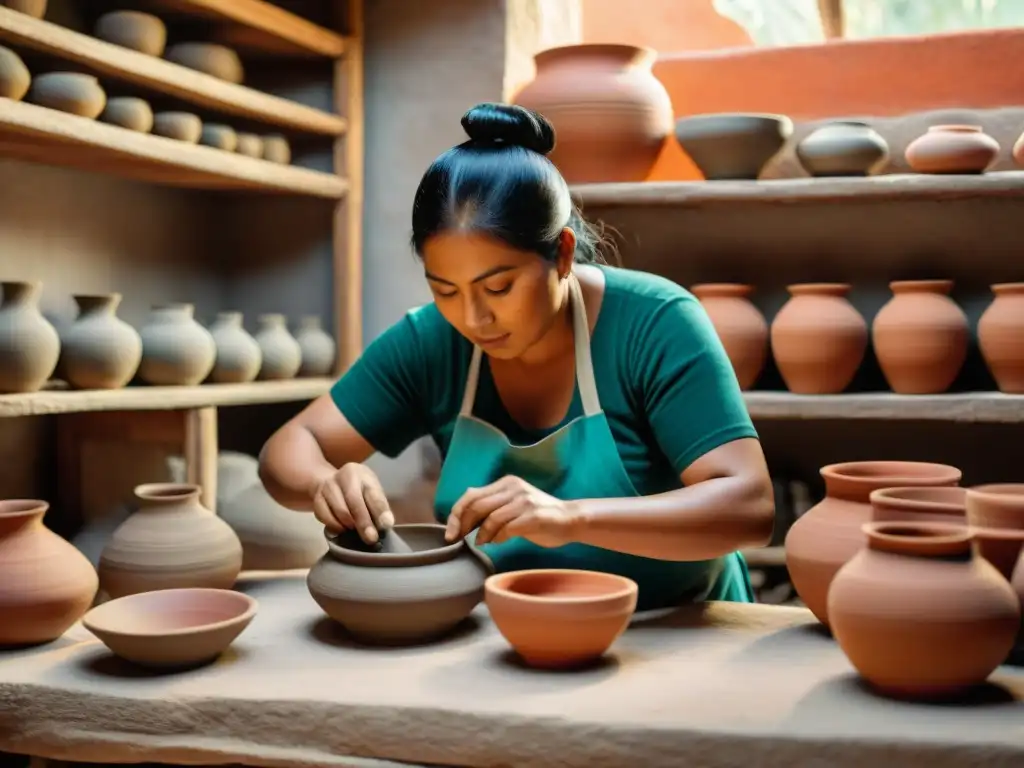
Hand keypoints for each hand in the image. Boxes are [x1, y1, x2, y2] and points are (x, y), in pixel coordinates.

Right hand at [308, 463, 393, 543]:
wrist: (333, 484)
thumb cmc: (359, 491)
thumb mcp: (372, 493)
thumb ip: (379, 507)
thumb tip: (386, 524)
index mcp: (362, 473)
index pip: (373, 493)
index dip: (380, 510)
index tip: (387, 525)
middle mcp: (344, 476)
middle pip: (354, 501)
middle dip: (364, 522)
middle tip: (371, 538)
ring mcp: (328, 486)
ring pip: (339, 510)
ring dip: (349, 525)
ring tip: (356, 532)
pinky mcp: (317, 498)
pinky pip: (325, 516)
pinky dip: (335, 526)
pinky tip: (342, 529)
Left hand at [446, 475, 582, 547]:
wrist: (571, 519)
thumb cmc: (539, 517)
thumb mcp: (512, 505)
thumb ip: (492, 506)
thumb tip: (463, 514)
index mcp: (506, 483)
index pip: (471, 495)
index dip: (456, 515)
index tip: (450, 533)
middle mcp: (514, 487)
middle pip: (476, 505)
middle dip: (462, 525)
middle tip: (457, 540)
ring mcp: (524, 500)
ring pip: (490, 518)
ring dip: (481, 534)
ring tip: (481, 542)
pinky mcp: (534, 515)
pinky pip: (506, 528)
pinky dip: (497, 538)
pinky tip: (497, 542)